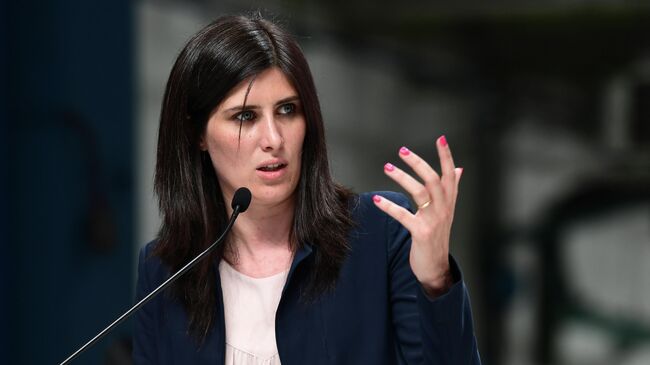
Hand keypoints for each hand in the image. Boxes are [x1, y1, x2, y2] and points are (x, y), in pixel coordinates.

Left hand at [373, 135, 461, 296]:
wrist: (436, 268)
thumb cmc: (438, 237)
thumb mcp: (447, 212)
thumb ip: (452, 190)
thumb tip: (459, 169)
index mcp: (450, 202)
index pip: (450, 174)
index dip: (447, 156)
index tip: (441, 138)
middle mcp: (444, 209)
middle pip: (434, 180)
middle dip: (418, 163)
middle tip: (402, 150)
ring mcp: (434, 221)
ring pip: (420, 193)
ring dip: (402, 178)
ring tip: (387, 167)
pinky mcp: (421, 234)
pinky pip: (404, 216)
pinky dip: (389, 206)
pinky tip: (376, 199)